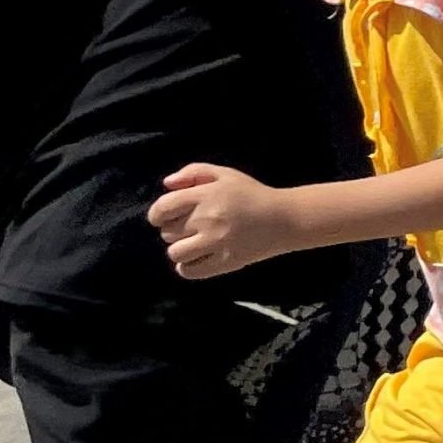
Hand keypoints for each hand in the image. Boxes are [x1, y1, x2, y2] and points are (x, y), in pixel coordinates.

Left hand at [150, 164, 300, 279]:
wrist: (286, 218)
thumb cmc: (252, 195)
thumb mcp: (226, 175)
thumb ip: (194, 172)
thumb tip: (166, 184)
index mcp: (206, 195)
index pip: (163, 208)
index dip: (157, 215)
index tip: (163, 218)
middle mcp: (208, 218)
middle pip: (167, 232)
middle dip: (174, 230)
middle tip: (192, 228)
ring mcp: (216, 242)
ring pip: (175, 253)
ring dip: (181, 249)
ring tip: (196, 244)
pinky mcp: (225, 261)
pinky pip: (189, 271)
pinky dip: (187, 267)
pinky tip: (198, 259)